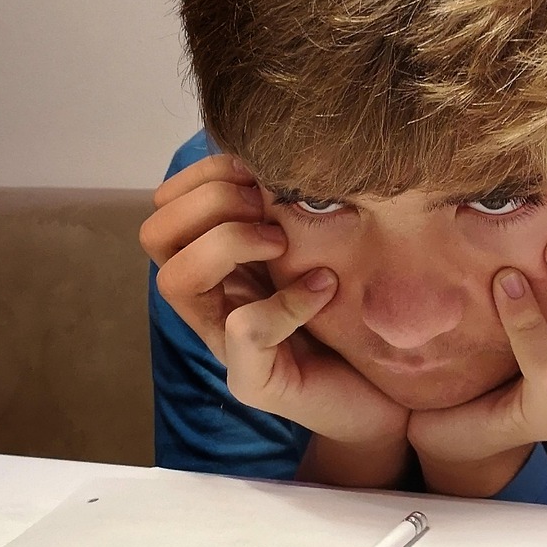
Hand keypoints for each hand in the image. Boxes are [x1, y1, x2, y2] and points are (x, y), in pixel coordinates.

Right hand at [140, 154, 410, 485]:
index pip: (168, 205)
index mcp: (223, 264)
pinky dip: (286, 302)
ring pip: (176, 279)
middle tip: (272, 211)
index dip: (206, 175)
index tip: (261, 170)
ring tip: (284, 244)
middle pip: (157, 236)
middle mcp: (212, 301)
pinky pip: (243, 328)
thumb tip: (290, 150)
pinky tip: (326, 289)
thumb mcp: (327, 249)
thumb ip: (298, 211)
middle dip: (213, 204)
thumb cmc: (357, 321)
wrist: (389, 397)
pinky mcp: (253, 381)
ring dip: (229, 244)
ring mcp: (225, 345)